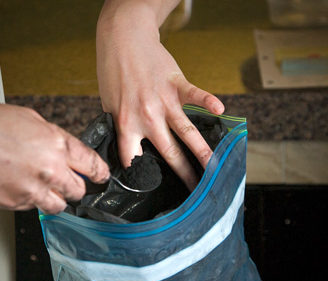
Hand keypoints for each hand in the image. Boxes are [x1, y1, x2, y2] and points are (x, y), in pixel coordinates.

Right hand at [0, 100, 108, 212]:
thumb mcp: (29, 119)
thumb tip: (64, 149)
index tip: (102, 176)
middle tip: (70, 183)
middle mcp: (50, 169)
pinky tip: (22, 187)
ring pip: (60, 205)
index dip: (100, 172)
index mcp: (56, 144)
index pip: (92, 164)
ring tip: (45, 188)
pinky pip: (35, 208)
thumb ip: (53, 137)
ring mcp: (34, 189)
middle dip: (77, 187)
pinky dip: (34, 201)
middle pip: (79, 190)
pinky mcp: (17, 203)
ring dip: (57, 198)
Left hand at [96, 1, 223, 189]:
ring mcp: (164, 101)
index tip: (153, 188)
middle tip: (196, 191)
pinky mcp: (177, 84)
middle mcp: (147, 117)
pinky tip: (220, 112)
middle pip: (169, 153)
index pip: (133, 159)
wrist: (122, 40)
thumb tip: (129, 149)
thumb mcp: (109, 106)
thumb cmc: (114, 75)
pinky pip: (196, 95)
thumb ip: (121, 128)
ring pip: (187, 132)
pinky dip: (209, 102)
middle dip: (184, 175)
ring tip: (214, 169)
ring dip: (202, 152)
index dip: (141, 176)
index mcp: (126, 125)